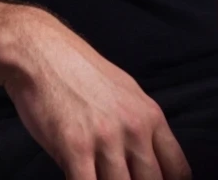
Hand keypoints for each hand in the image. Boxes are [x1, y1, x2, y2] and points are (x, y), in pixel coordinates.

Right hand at [2, 8, 191, 179]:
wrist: (39, 50)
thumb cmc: (77, 71)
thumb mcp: (124, 92)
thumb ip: (138, 129)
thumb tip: (143, 165)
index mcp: (150, 115)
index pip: (178, 171)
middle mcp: (135, 128)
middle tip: (115, 177)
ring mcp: (106, 139)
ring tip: (95, 174)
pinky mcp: (75, 147)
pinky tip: (77, 177)